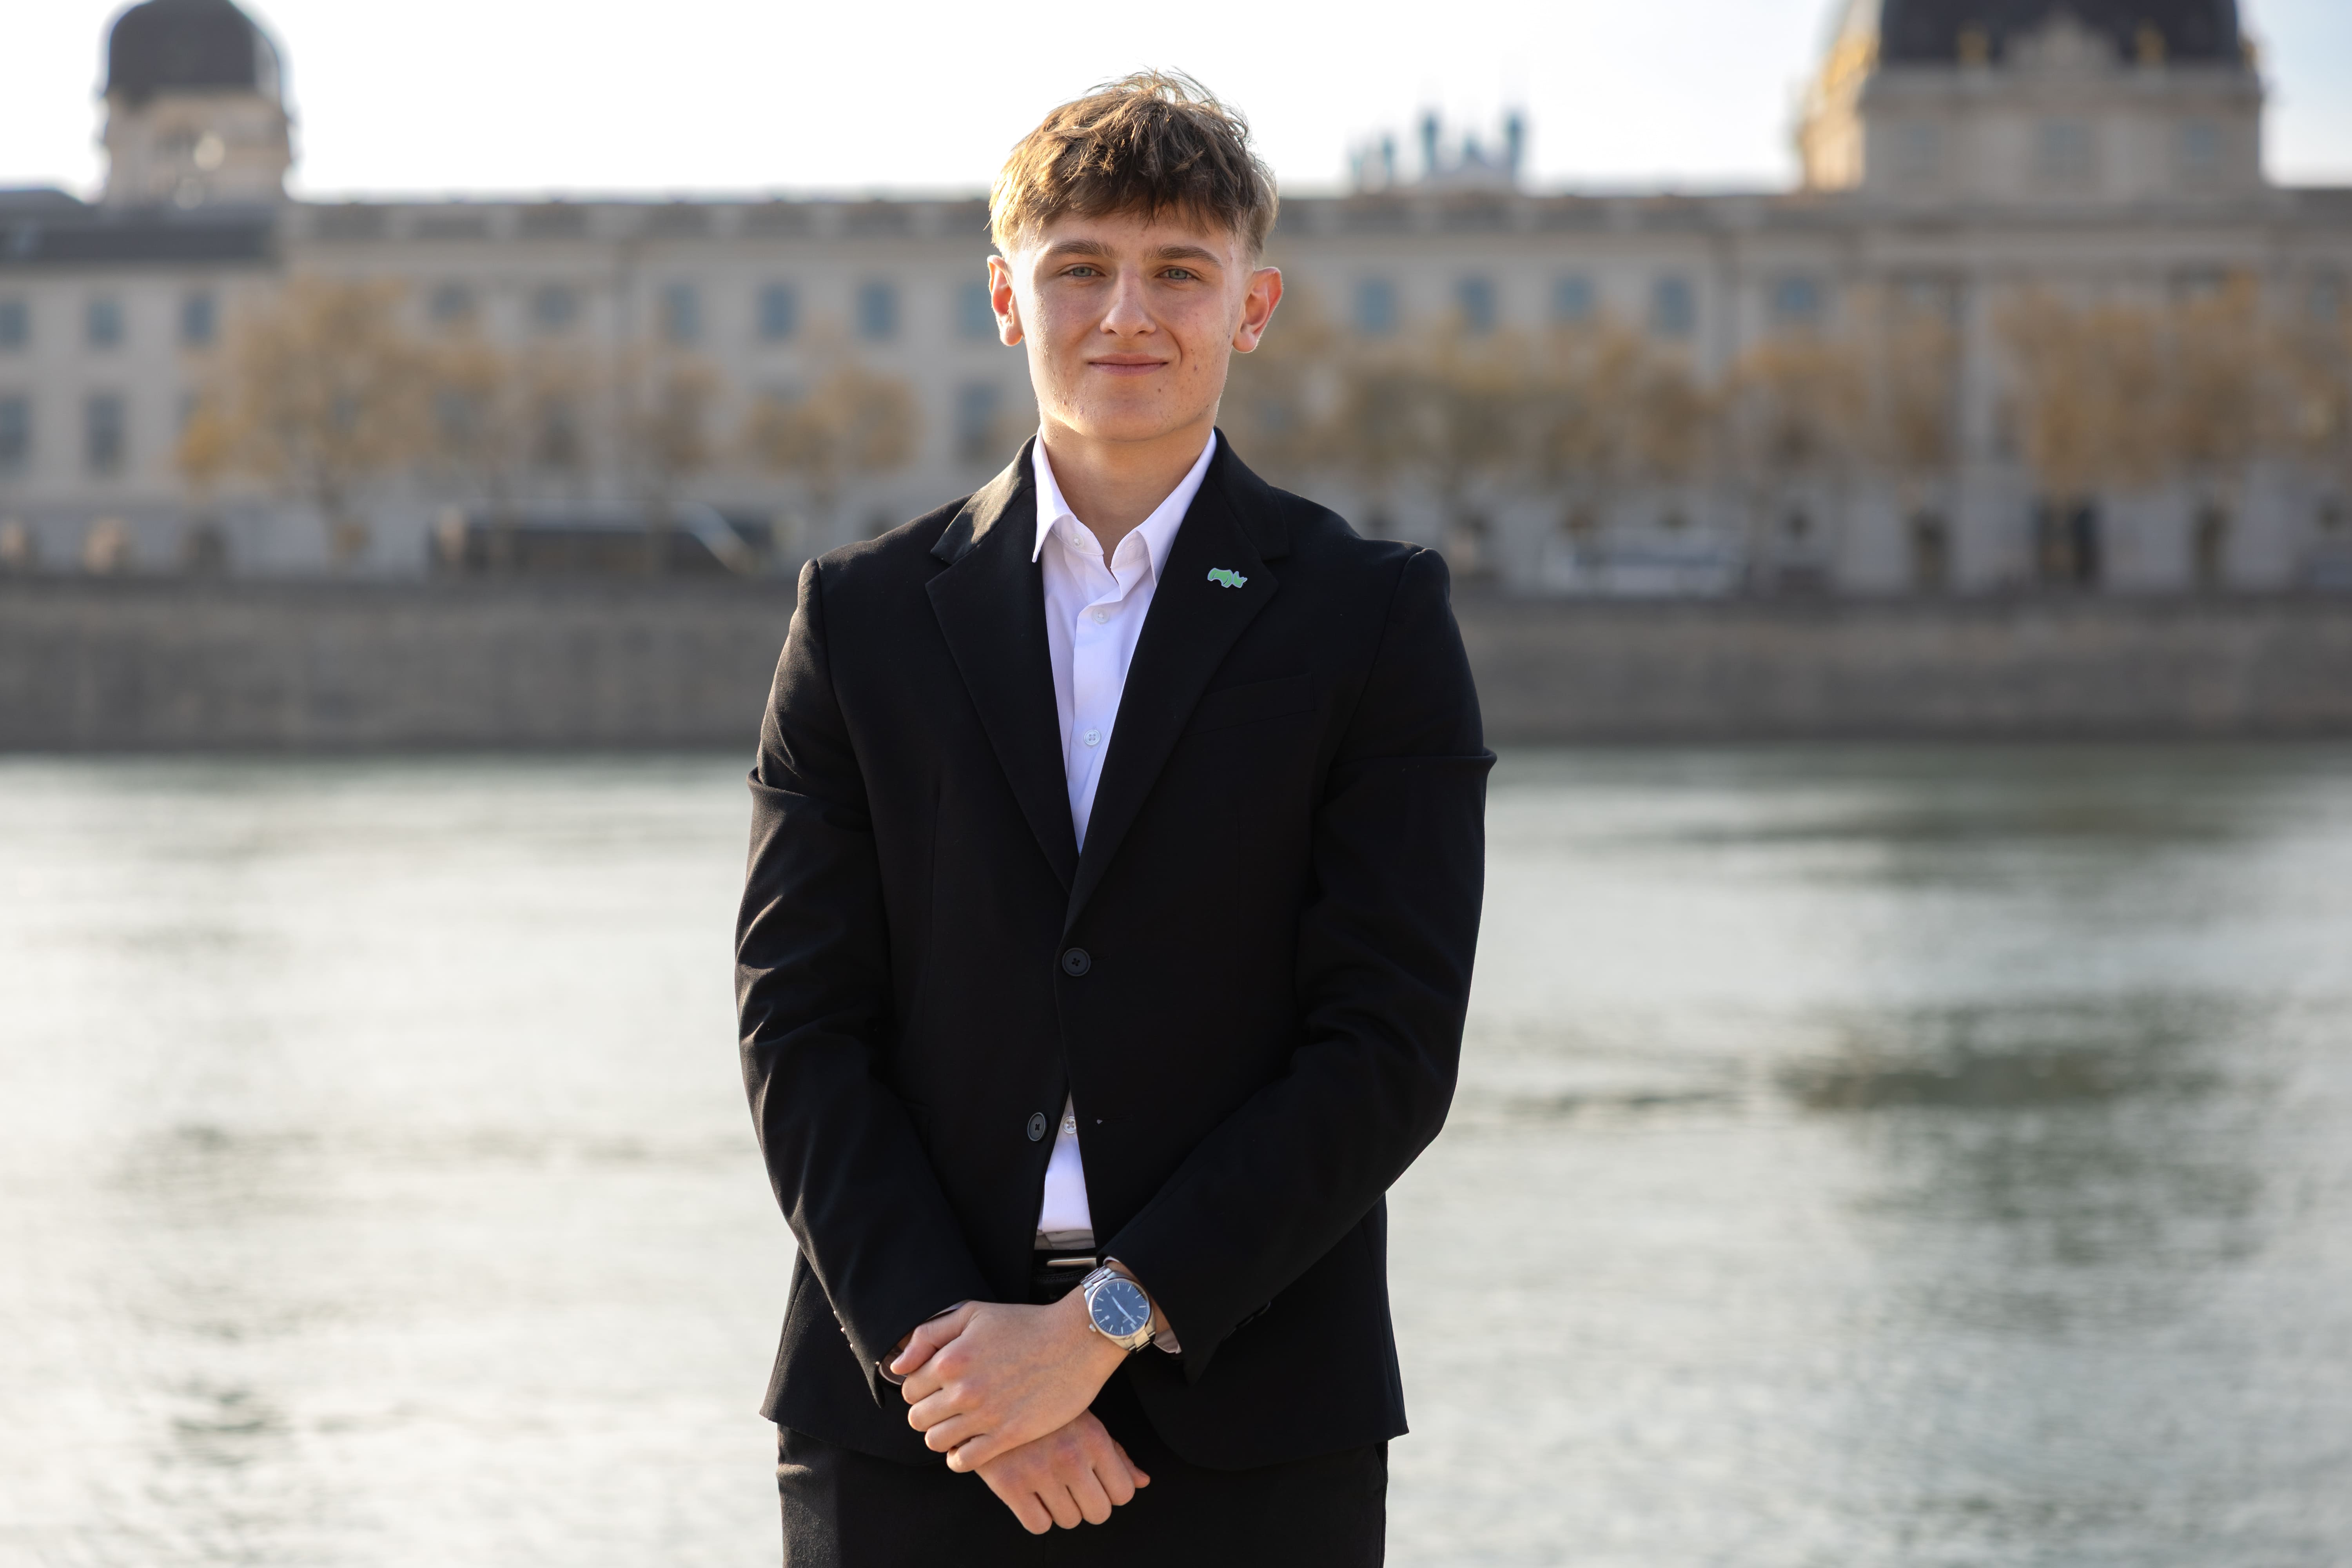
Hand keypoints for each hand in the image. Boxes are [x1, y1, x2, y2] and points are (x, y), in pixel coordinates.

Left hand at [891, 1292, 1126, 1470]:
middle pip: (918, 1418)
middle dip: (927, 1414)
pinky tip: (972, 1444)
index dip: (920, 1389)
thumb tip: (897, 1366)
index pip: (908, 1389)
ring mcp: (986, 1415)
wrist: (1077, 1340)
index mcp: (951, 1358)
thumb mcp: (973, 1313)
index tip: (936, 1388)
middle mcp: (963, 1389)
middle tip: (947, 1408)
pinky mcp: (1008, 1435)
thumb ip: (928, 1335)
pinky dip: (960, 1457)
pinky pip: (964, 1461)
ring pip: (935, 1442)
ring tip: (959, 1426)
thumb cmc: (1026, 1323)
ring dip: (942, 1436)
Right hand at [973, 1410, 1149, 1533]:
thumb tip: (1142, 1482)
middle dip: (1089, 1504)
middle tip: (1074, 1487)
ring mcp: (1039, 1472)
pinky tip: (1032, 1493)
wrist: (990, 1392)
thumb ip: (1116, 1453)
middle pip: (1099, 1513)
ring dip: (1062, 1509)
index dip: (1112, 1492)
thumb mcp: (1085, 1419)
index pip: (1123, 1492)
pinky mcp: (1009, 1485)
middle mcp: (1070, 1457)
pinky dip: (1036, 1516)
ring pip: (1069, 1521)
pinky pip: (1038, 1526)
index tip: (1097, 1482)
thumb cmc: (1045, 1405)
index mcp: (1094, 1438)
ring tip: (1049, 1484)